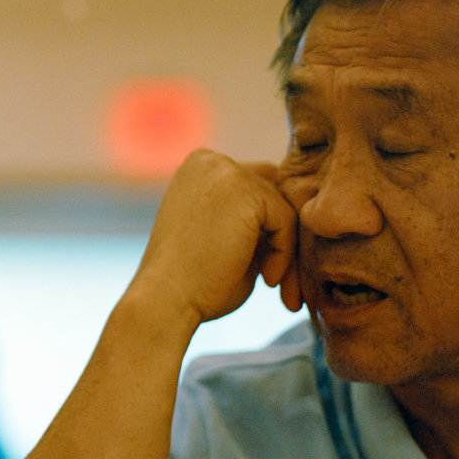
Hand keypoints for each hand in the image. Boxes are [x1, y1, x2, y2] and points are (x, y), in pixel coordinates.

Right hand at [126, 149, 301, 326]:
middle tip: (282, 280)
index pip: (256, 185)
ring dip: (286, 248)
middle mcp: (210, 160)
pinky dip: (285, 254)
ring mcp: (227, 170)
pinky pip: (287, 219)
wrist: (167, 298)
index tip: (265, 269)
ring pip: (284, 206)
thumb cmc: (192, 281)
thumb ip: (250, 217)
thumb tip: (291, 214)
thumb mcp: (222, 236)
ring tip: (273, 284)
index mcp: (198, 168)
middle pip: (274, 188)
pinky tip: (266, 278)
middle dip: (282, 233)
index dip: (266, 229)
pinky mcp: (245, 189)